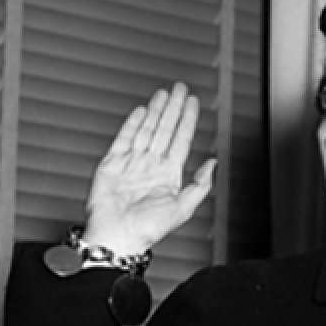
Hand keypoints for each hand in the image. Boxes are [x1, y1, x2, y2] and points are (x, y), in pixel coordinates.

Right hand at [81, 83, 215, 255]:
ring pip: (147, 130)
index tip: (193, 102)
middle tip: (180, 88)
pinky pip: (124, 139)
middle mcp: (151, 166)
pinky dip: (132, 124)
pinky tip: (142, 111)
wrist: (117, 237)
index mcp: (169, 175)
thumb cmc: (148, 230)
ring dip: (156, 111)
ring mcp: (131, 163)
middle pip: (165, 129)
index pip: (181, 139)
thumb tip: (213, 163)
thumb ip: (200, 185)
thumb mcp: (183, 209)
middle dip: (173, 108)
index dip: (188, 120)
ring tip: (164, 94)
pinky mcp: (111, 164)